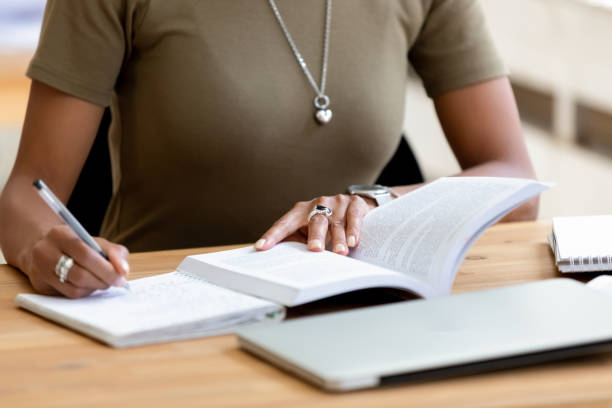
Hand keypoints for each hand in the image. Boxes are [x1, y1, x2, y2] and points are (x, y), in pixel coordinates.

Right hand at [24, 225, 129, 297]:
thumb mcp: (97, 242)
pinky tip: (89, 284)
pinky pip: (69, 295)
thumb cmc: (79, 246)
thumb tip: (123, 270)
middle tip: (118, 282)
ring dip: (96, 287)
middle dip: (104, 280)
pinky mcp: (40, 287)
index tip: (122, 275)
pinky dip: (85, 291)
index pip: (86, 254)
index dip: (107, 268)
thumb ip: (114, 252)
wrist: (48, 249)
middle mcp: (45, 252)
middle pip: (80, 274)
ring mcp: (40, 271)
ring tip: (104, 281)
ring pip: (75, 288)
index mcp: (60, 235)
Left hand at [255, 194, 376, 254]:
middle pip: (315, 221)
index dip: (273, 235)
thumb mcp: (308, 229)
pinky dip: (353, 230)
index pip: (284, 223)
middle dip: (315, 236)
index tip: (261, 248)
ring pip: (336, 223)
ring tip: (339, 252)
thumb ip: (294, 240)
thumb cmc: (326, 221)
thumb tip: (276, 259)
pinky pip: (353, 218)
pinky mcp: (354, 204)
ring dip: (338, 239)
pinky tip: (352, 242)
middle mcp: (318, 204)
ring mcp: (337, 203)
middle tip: (314, 249)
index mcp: (300, 211)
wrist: (354, 204)